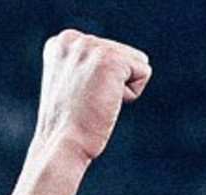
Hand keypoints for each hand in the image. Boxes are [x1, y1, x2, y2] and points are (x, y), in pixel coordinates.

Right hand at [34, 30, 150, 164]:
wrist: (63, 144)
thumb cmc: (69, 129)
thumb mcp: (71, 89)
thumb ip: (85, 71)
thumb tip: (107, 77)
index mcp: (61, 43)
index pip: (107, 53)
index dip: (102, 84)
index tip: (80, 100)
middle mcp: (73, 38)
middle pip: (123, 55)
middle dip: (113, 86)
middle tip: (89, 105)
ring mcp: (90, 46)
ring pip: (135, 62)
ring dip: (121, 90)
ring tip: (96, 103)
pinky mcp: (110, 58)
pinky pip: (144, 72)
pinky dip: (131, 95)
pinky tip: (106, 103)